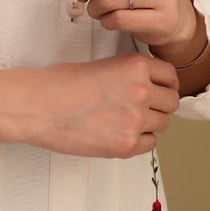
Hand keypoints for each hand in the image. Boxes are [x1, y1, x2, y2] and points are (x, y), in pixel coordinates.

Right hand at [0, 53, 179, 156]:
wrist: (38, 107)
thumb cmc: (58, 84)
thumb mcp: (99, 65)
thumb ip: (126, 74)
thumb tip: (143, 86)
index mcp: (134, 66)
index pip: (170, 75)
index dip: (164, 82)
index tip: (159, 87)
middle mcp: (141, 91)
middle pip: (172, 101)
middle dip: (160, 104)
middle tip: (143, 106)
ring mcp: (136, 120)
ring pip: (163, 124)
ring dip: (149, 122)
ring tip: (124, 119)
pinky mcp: (126, 144)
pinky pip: (149, 144)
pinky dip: (140, 140)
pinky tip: (120, 132)